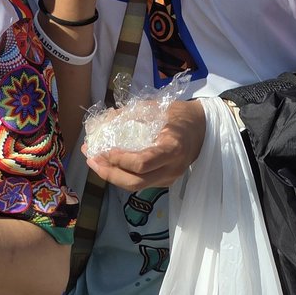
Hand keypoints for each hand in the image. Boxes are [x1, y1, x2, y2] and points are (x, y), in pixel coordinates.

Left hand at [85, 99, 206, 190]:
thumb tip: (104, 121)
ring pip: (136, 186)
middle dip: (109, 173)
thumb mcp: (157, 108)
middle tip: (91, 159)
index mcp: (172, 148)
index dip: (120, 159)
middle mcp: (172, 168)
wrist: (204, 128)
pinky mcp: (165, 181)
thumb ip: (131, 115)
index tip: (104, 149)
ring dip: (112, 176)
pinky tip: (110, 164)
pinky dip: (122, 175)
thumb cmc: (180, 114)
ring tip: (94, 161)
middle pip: (136, 183)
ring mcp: (169, 178)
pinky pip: (141, 183)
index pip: (143, 163)